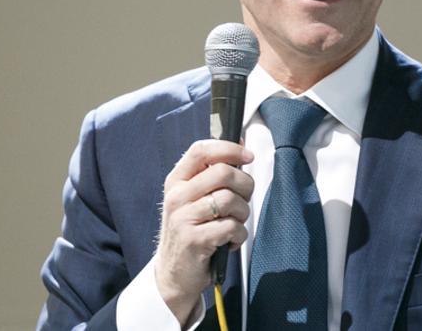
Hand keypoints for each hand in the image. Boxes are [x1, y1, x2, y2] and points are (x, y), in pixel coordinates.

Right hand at [154, 139, 253, 324]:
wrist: (174, 274)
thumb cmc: (191, 231)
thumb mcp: (193, 199)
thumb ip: (212, 176)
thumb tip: (242, 149)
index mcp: (176, 181)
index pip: (201, 150)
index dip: (229, 148)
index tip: (247, 156)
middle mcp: (176, 196)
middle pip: (223, 173)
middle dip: (245, 185)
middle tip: (244, 199)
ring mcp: (183, 218)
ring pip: (230, 200)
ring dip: (242, 213)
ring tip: (234, 223)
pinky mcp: (194, 240)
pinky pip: (232, 226)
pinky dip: (239, 235)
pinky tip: (229, 241)